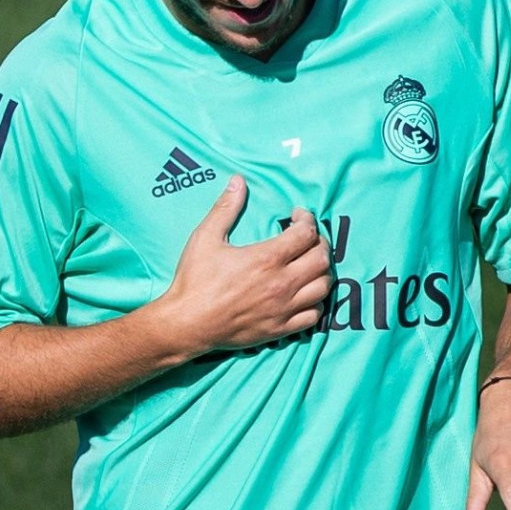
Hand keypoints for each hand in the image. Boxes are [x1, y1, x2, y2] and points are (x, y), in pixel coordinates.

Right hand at [153, 178, 328, 357]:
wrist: (186, 324)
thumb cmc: (194, 281)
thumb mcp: (205, 238)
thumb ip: (225, 208)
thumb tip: (238, 181)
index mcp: (267, 258)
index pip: (307, 233)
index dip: (307, 219)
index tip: (297, 216)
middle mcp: (282, 283)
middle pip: (322, 259)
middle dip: (320, 243)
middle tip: (308, 238)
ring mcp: (284, 308)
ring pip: (323, 287)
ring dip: (322, 271)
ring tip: (309, 264)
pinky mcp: (280, 328)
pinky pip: (314, 315)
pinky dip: (315, 302)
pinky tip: (304, 293)